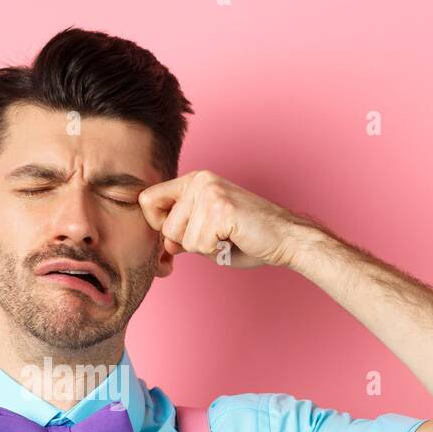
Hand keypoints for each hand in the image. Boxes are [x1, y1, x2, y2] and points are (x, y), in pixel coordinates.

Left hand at [137, 169, 320, 269]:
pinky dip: (215, 251)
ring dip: (204, 248)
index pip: (147, 200)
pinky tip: (233, 239)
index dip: (157, 227)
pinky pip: (199, 244)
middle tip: (216, 238)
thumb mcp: (204, 233)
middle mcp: (199, 180)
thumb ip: (178, 234)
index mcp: (193, 181)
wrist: (285, 238)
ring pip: (181, 238)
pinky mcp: (221, 208)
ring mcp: (210, 192)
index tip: (176, 239)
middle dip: (186, 243)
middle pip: (164, 226)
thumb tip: (159, 248)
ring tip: (226, 237)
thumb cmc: (246, 238)